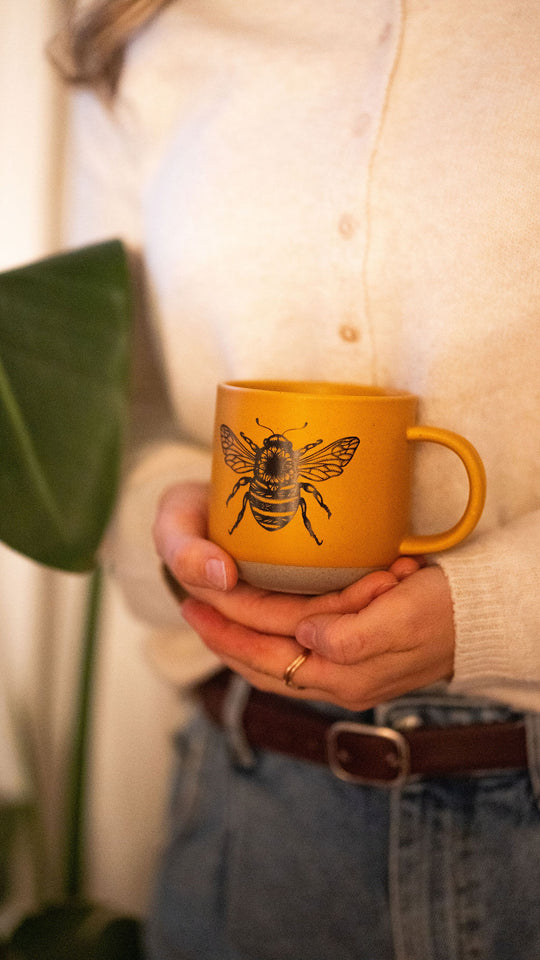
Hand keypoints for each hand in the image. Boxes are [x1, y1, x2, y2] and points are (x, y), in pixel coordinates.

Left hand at [153, 481, 453, 709]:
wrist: (480, 619)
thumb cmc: (445, 611)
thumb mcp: (405, 619)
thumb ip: (355, 635)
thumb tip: (307, 638)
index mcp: (345, 673)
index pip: (268, 652)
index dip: (229, 627)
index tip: (196, 600)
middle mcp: (338, 681)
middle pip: (263, 665)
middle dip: (222, 637)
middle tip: (187, 608)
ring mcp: (343, 674)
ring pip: (274, 666)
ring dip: (237, 644)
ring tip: (207, 620)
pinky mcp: (350, 661)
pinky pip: (293, 660)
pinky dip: (263, 646)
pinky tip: (253, 633)